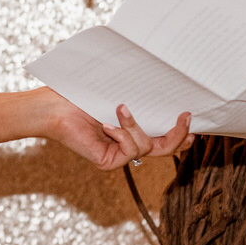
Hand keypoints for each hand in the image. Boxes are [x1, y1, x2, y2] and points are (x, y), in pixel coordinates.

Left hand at [41, 89, 193, 169]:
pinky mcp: (109, 162)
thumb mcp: (119, 94)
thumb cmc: (81, 95)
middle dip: (179, 134)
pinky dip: (123, 135)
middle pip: (167, 148)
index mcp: (133, 129)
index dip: (182, 133)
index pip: (165, 137)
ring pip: (149, 146)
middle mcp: (128, 144)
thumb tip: (167, 83)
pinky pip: (131, 150)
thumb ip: (142, 97)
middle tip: (185, 116)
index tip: (191, 117)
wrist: (54, 106)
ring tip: (120, 109)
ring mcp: (119, 155)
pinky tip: (106, 125)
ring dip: (137, 127)